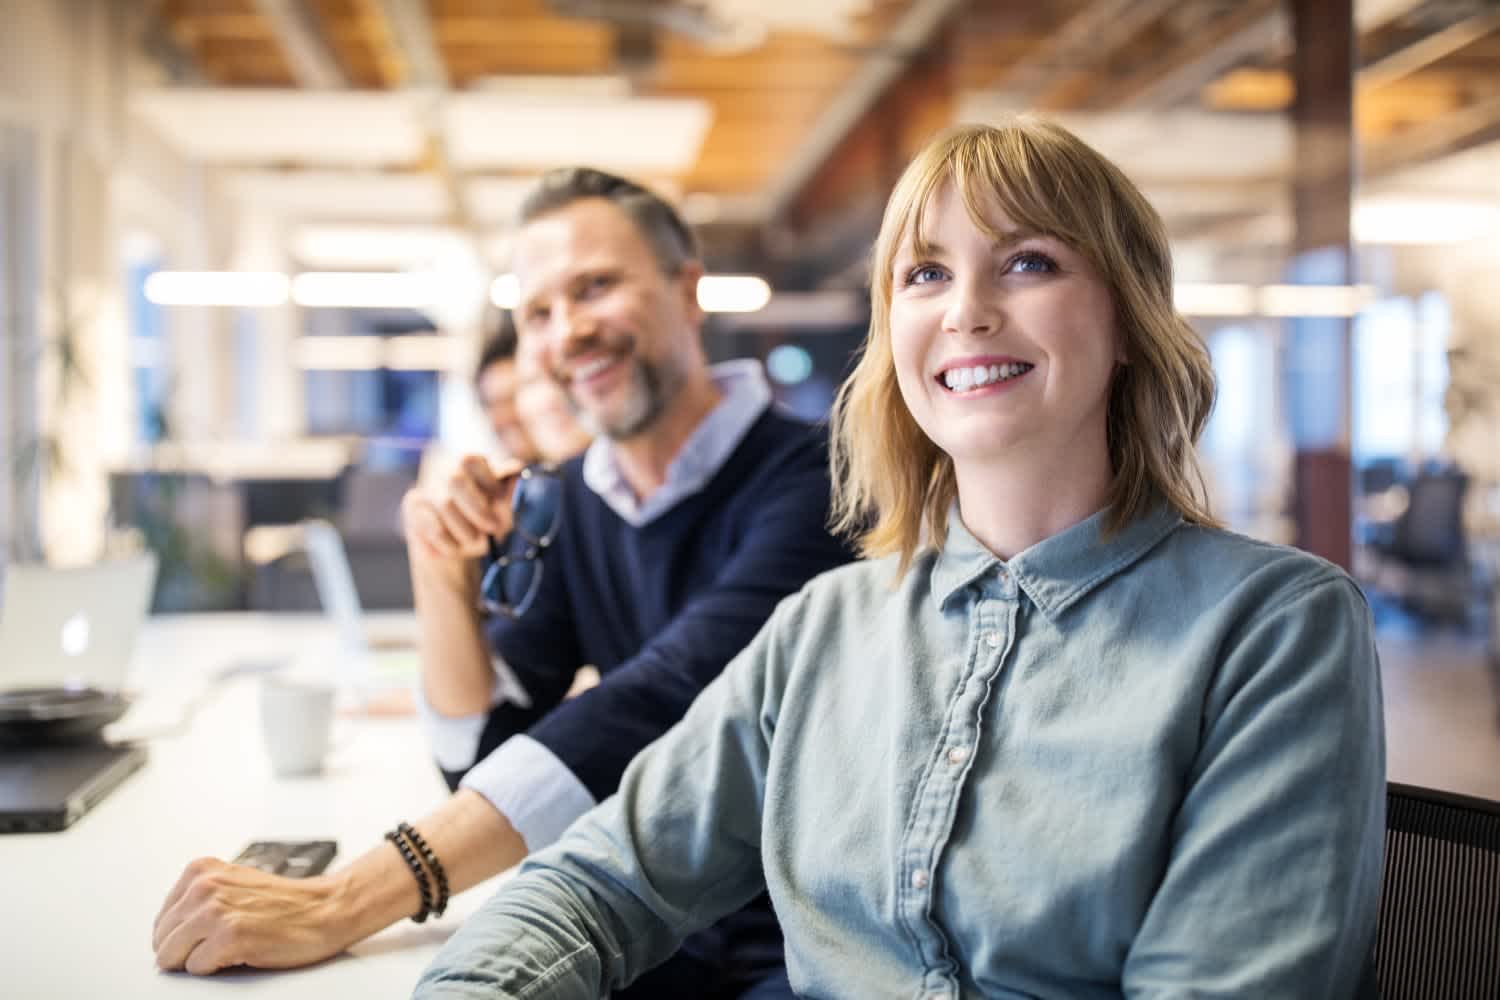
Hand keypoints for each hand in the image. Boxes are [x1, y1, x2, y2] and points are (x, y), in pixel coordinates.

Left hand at [152, 858, 351, 974]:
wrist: (326, 909)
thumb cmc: (285, 903)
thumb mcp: (232, 884)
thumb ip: (199, 898)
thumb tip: (167, 931)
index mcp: (201, 871)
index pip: (161, 920)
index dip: (181, 936)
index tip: (204, 936)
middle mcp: (205, 886)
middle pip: (162, 940)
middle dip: (185, 950)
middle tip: (218, 945)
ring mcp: (215, 911)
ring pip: (171, 956)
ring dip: (198, 959)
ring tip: (229, 947)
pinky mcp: (229, 936)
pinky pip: (196, 969)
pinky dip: (215, 968)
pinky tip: (240, 952)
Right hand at [402, 456, 521, 563]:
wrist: (456, 557)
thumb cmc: (485, 529)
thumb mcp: (503, 515)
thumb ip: (509, 495)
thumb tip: (516, 470)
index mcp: (470, 467)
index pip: (470, 460)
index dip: (487, 481)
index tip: (499, 502)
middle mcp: (445, 472)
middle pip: (455, 478)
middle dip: (477, 508)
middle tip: (493, 529)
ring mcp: (426, 488)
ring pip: (445, 505)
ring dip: (466, 531)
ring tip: (476, 545)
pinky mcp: (412, 506)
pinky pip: (432, 526)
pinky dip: (449, 544)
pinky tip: (455, 550)